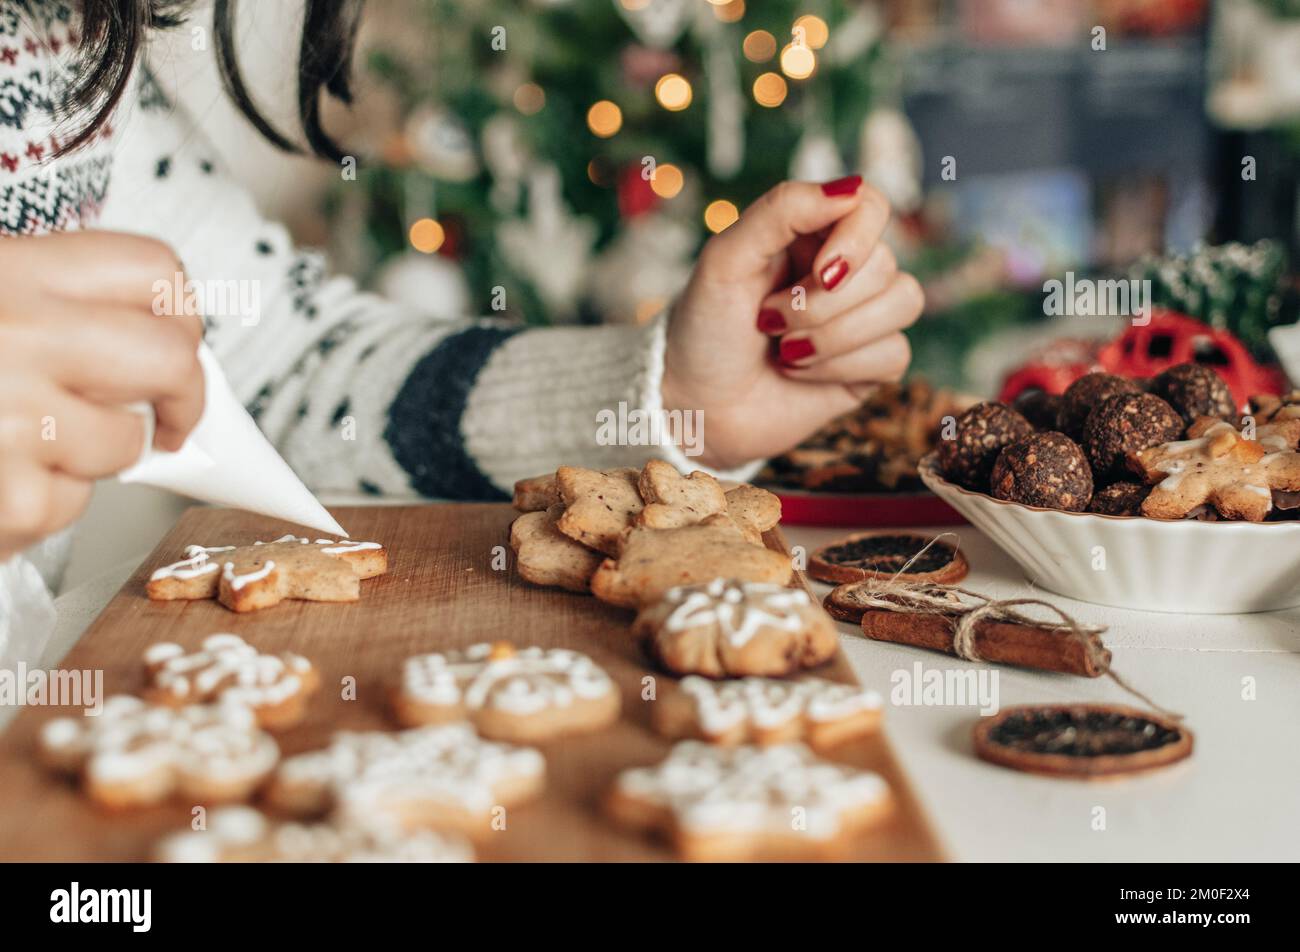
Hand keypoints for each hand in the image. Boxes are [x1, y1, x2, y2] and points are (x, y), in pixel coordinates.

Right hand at [0, 232, 204, 558]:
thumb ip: (49, 308)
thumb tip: (156, 348)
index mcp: (8, 271)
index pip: (154, 273)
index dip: (181, 316)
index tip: (177, 347)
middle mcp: (15, 336)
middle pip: (168, 359)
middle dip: (181, 397)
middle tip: (166, 419)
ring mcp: (8, 421)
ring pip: (121, 446)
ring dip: (90, 458)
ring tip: (16, 443)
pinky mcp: (1, 498)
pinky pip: (66, 507)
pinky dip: (35, 507)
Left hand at [661, 177, 922, 469]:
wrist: (695, 405)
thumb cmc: (703, 329)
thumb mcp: (726, 258)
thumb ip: (783, 210)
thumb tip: (851, 188)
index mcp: (810, 234)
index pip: (871, 206)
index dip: (857, 237)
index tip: (820, 272)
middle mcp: (843, 271)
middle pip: (884, 263)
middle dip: (821, 304)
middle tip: (769, 322)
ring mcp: (861, 318)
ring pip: (902, 303)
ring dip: (834, 335)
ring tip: (785, 350)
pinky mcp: (870, 366)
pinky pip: (895, 352)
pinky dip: (841, 366)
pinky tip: (802, 373)